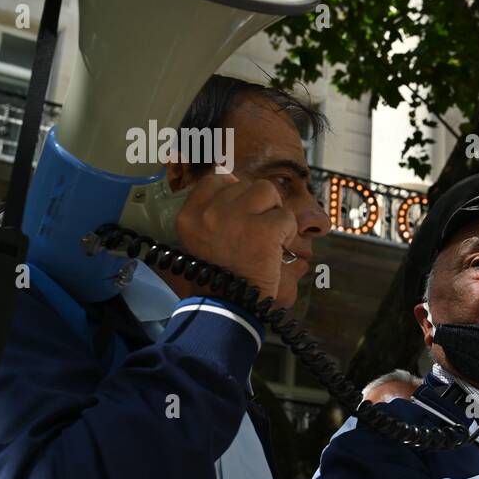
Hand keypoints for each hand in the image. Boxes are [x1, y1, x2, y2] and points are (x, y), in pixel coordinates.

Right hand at [174, 173, 295, 301]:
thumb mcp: (202, 238)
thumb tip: (229, 172)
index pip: (217, 179)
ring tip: (267, 238)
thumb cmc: (221, 274)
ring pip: (268, 192)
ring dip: (274, 214)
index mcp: (190, 215)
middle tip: (255, 235)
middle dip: (259, 207)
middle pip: (247, 185)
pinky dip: (288, 233)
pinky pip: (286, 216)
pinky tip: (277, 250)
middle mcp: (208, 213)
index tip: (242, 215)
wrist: (230, 306)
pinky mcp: (262, 231)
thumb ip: (213, 208)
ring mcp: (235, 219)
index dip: (236, 193)